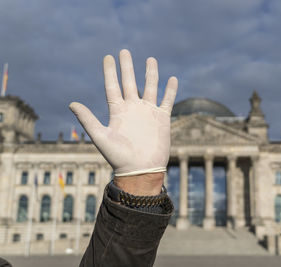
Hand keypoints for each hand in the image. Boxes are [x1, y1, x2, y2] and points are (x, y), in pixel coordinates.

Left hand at [69, 49, 177, 192]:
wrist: (141, 170)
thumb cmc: (119, 157)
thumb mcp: (101, 137)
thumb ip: (88, 119)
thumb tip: (71, 103)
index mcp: (118, 111)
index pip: (113, 86)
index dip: (110, 72)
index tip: (108, 57)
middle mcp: (133, 109)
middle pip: (130, 82)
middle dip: (127, 67)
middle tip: (124, 51)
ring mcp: (148, 113)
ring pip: (150, 88)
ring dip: (151, 74)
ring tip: (150, 59)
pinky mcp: (162, 118)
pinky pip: (167, 100)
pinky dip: (170, 90)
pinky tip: (172, 78)